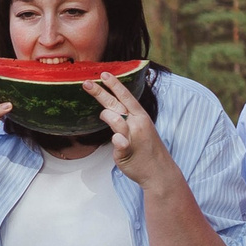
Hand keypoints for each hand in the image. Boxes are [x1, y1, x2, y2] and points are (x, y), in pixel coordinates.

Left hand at [87, 71, 180, 191]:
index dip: (114, 85)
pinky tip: (118, 141)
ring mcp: (132, 137)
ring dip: (106, 116)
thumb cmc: (146, 150)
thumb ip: (124, 119)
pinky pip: (119, 142)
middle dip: (100, 92)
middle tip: (86, 83)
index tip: (104, 74)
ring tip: (104, 117)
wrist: (159, 171)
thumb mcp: (140, 129)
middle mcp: (137, 123)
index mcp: (140, 116)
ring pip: (115, 119)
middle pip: (116, 104)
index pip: (126, 96)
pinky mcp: (126, 151)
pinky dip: (117, 141)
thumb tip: (108, 111)